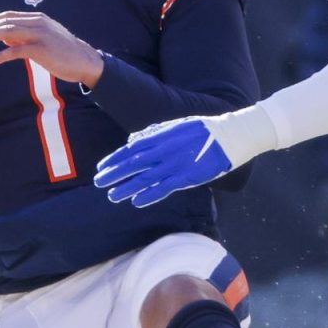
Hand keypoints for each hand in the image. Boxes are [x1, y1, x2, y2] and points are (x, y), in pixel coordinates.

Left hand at [0, 11, 103, 84]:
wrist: (85, 61)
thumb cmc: (65, 52)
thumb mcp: (45, 39)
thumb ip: (26, 37)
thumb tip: (5, 40)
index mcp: (38, 19)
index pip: (9, 15)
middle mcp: (37, 23)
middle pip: (5, 22)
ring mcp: (39, 35)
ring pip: (7, 32)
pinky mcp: (40, 50)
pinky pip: (15, 51)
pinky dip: (1, 56)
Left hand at [94, 118, 232, 205]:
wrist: (228, 136)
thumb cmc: (202, 130)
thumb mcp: (175, 125)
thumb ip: (153, 133)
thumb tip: (133, 140)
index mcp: (160, 137)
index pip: (130, 149)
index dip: (114, 159)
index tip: (102, 167)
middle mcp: (163, 151)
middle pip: (132, 164)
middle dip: (114, 174)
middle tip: (99, 182)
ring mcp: (174, 165)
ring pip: (144, 179)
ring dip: (126, 188)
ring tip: (113, 195)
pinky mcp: (186, 177)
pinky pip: (164, 188)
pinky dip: (149, 195)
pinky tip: (137, 201)